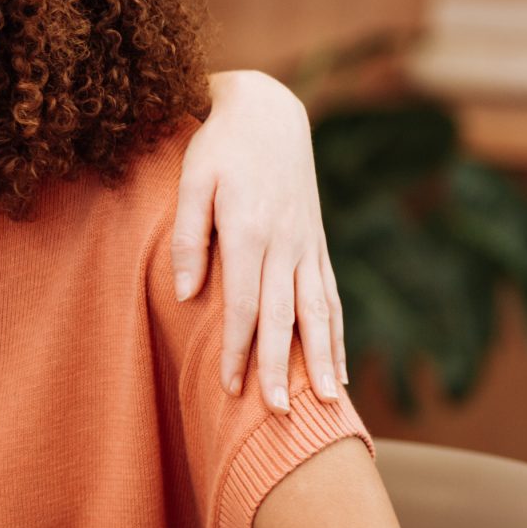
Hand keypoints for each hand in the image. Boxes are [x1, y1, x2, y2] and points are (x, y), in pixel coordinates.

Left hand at [175, 71, 347, 412]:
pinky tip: (338, 368)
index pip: (246, 304)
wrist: (270, 111)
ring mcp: (307, 245)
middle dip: (282, 369)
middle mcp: (286, 243)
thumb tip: (188, 296)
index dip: (240, 349)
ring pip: (319, 312)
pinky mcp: (317, 244)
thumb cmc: (220, 146)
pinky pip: (331, 297)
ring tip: (327, 404)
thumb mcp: (192, 180)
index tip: (232, 387)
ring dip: (321, 360)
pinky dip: (337, 335)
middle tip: (278, 415)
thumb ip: (189, 237)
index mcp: (251, 230)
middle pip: (286, 318)